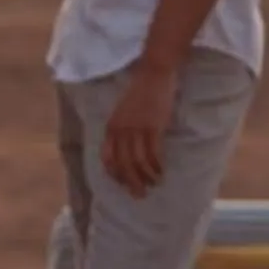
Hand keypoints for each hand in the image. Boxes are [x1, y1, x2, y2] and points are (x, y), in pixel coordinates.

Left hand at [101, 60, 178, 197]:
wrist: (154, 73)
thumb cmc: (140, 92)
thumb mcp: (123, 112)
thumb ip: (121, 130)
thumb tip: (126, 151)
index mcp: (111, 127)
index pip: (107, 158)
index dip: (115, 175)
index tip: (123, 184)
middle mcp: (120, 130)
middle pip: (123, 165)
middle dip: (131, 183)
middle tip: (140, 195)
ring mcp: (136, 129)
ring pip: (138, 163)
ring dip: (146, 177)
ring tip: (154, 184)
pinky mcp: (153, 127)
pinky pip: (153, 154)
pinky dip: (157, 167)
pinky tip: (161, 172)